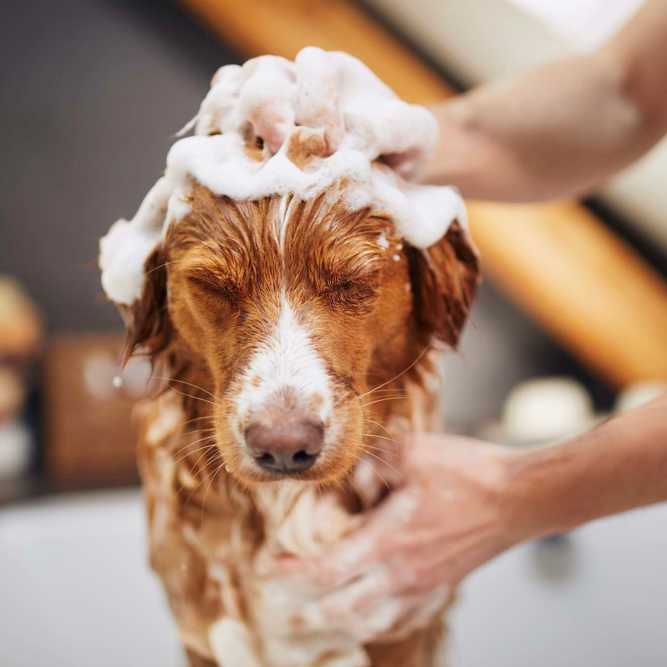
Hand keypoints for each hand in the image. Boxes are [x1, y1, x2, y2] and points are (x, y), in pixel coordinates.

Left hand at [274, 434, 524, 639]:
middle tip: (280, 598)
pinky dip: (373, 623)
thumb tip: (347, 484)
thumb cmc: (466, 473)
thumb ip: (368, 467)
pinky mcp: (441, 587)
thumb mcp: (408, 452)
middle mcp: (401, 574)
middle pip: (338, 609)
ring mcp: (423, 587)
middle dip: (303, 609)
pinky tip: (366, 616)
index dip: (288, 573)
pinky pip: (400, 620)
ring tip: (315, 615)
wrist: (519, 497)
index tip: (266, 568)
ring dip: (335, 622)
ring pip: (368, 624)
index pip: (323, 571)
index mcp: (387, 542)